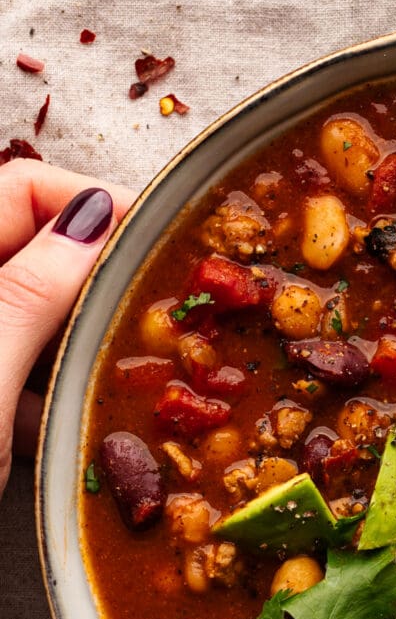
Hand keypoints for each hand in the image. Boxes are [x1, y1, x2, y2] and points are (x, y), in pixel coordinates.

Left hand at [0, 160, 134, 496]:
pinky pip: (15, 381)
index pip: (23, 190)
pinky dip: (47, 398)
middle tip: (157, 308)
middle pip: (34, 254)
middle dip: (96, 278)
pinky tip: (70, 427)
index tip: (158, 240)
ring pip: (33, 323)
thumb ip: (37, 286)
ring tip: (123, 372)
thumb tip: (98, 216)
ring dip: (78, 344)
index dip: (94, 205)